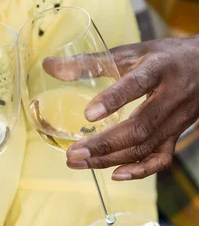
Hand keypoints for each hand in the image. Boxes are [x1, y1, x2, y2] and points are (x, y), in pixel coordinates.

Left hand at [44, 36, 198, 179]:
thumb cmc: (162, 57)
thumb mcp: (129, 52)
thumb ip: (89, 62)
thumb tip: (48, 66)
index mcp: (159, 68)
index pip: (137, 84)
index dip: (114, 100)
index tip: (88, 114)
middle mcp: (171, 96)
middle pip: (140, 127)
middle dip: (104, 144)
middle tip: (73, 153)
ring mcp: (176, 119)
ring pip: (146, 146)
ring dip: (111, 158)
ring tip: (79, 162)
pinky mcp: (177, 135)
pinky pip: (161, 158)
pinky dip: (140, 170)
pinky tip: (115, 174)